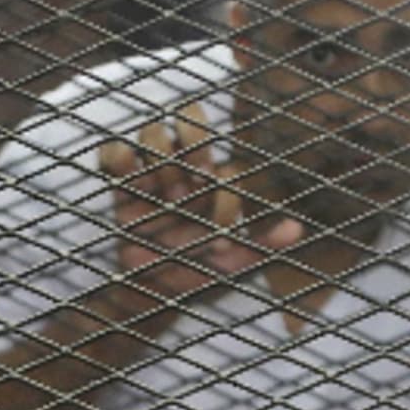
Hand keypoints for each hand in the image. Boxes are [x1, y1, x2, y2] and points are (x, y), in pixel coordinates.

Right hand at [98, 101, 301, 303]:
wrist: (158, 289)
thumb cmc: (201, 269)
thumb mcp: (236, 261)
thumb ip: (265, 242)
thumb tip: (297, 228)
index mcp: (215, 184)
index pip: (226, 168)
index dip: (225, 191)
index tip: (219, 228)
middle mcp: (185, 170)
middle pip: (188, 120)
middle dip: (194, 141)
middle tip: (195, 177)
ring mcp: (152, 173)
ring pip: (152, 131)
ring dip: (160, 155)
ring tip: (163, 191)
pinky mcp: (120, 184)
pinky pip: (112, 152)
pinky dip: (118, 157)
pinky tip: (132, 182)